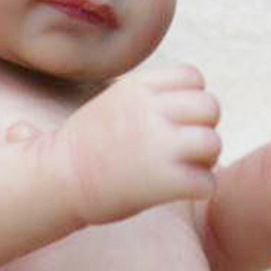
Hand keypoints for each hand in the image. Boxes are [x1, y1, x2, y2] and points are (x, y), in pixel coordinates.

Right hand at [51, 65, 220, 225]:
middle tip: (184, 149)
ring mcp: (160, 144)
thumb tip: (188, 105)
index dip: (190, 100)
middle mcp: (152, 110)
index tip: (173, 121)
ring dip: (205, 160)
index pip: (193, 77)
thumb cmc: (83, 149)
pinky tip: (177, 192)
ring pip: (213, 143)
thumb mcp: (113, 103)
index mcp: (138, 87)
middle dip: (203, 128)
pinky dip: (198, 190)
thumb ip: (150, 98)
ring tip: (183, 170)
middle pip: (210, 107)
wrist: (57, 181)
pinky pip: (207, 182)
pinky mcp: (165, 180)